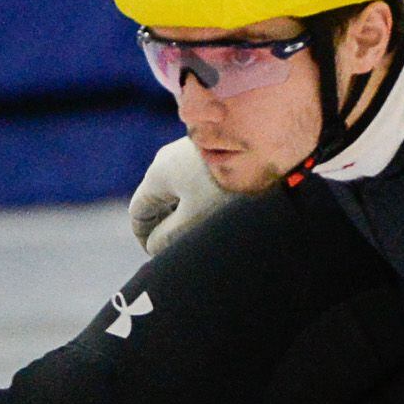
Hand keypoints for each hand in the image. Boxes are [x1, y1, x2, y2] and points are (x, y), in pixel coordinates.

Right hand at [128, 137, 227, 252]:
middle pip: (158, 201)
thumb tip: (154, 247)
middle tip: (181, 251)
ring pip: (180, 192)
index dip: (144, 237)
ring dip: (185, 215)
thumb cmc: (224, 187)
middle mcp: (170, 160)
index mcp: (158, 174)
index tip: (157, 256)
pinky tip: (220, 216)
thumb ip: (167, 237)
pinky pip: (198, 183)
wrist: (264, 147)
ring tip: (204, 237)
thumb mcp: (193, 220)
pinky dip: (201, 202)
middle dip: (165, 227)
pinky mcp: (212, 154)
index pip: (138, 211)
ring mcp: (191, 154)